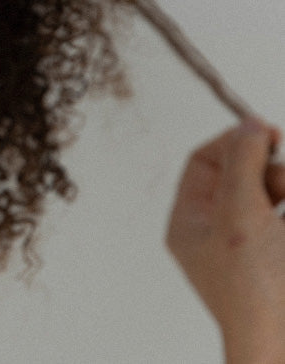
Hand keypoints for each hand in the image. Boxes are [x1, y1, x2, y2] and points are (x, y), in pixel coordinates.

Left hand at [167, 119, 284, 363]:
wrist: (283, 351)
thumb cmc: (256, 291)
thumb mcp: (240, 216)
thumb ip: (242, 165)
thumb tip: (249, 123)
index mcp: (190, 222)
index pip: (205, 162)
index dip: (236, 141)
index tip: (269, 131)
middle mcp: (217, 232)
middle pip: (241, 175)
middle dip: (269, 166)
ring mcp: (252, 247)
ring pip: (270, 194)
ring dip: (283, 183)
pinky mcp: (278, 256)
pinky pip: (279, 217)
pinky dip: (284, 203)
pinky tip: (284, 218)